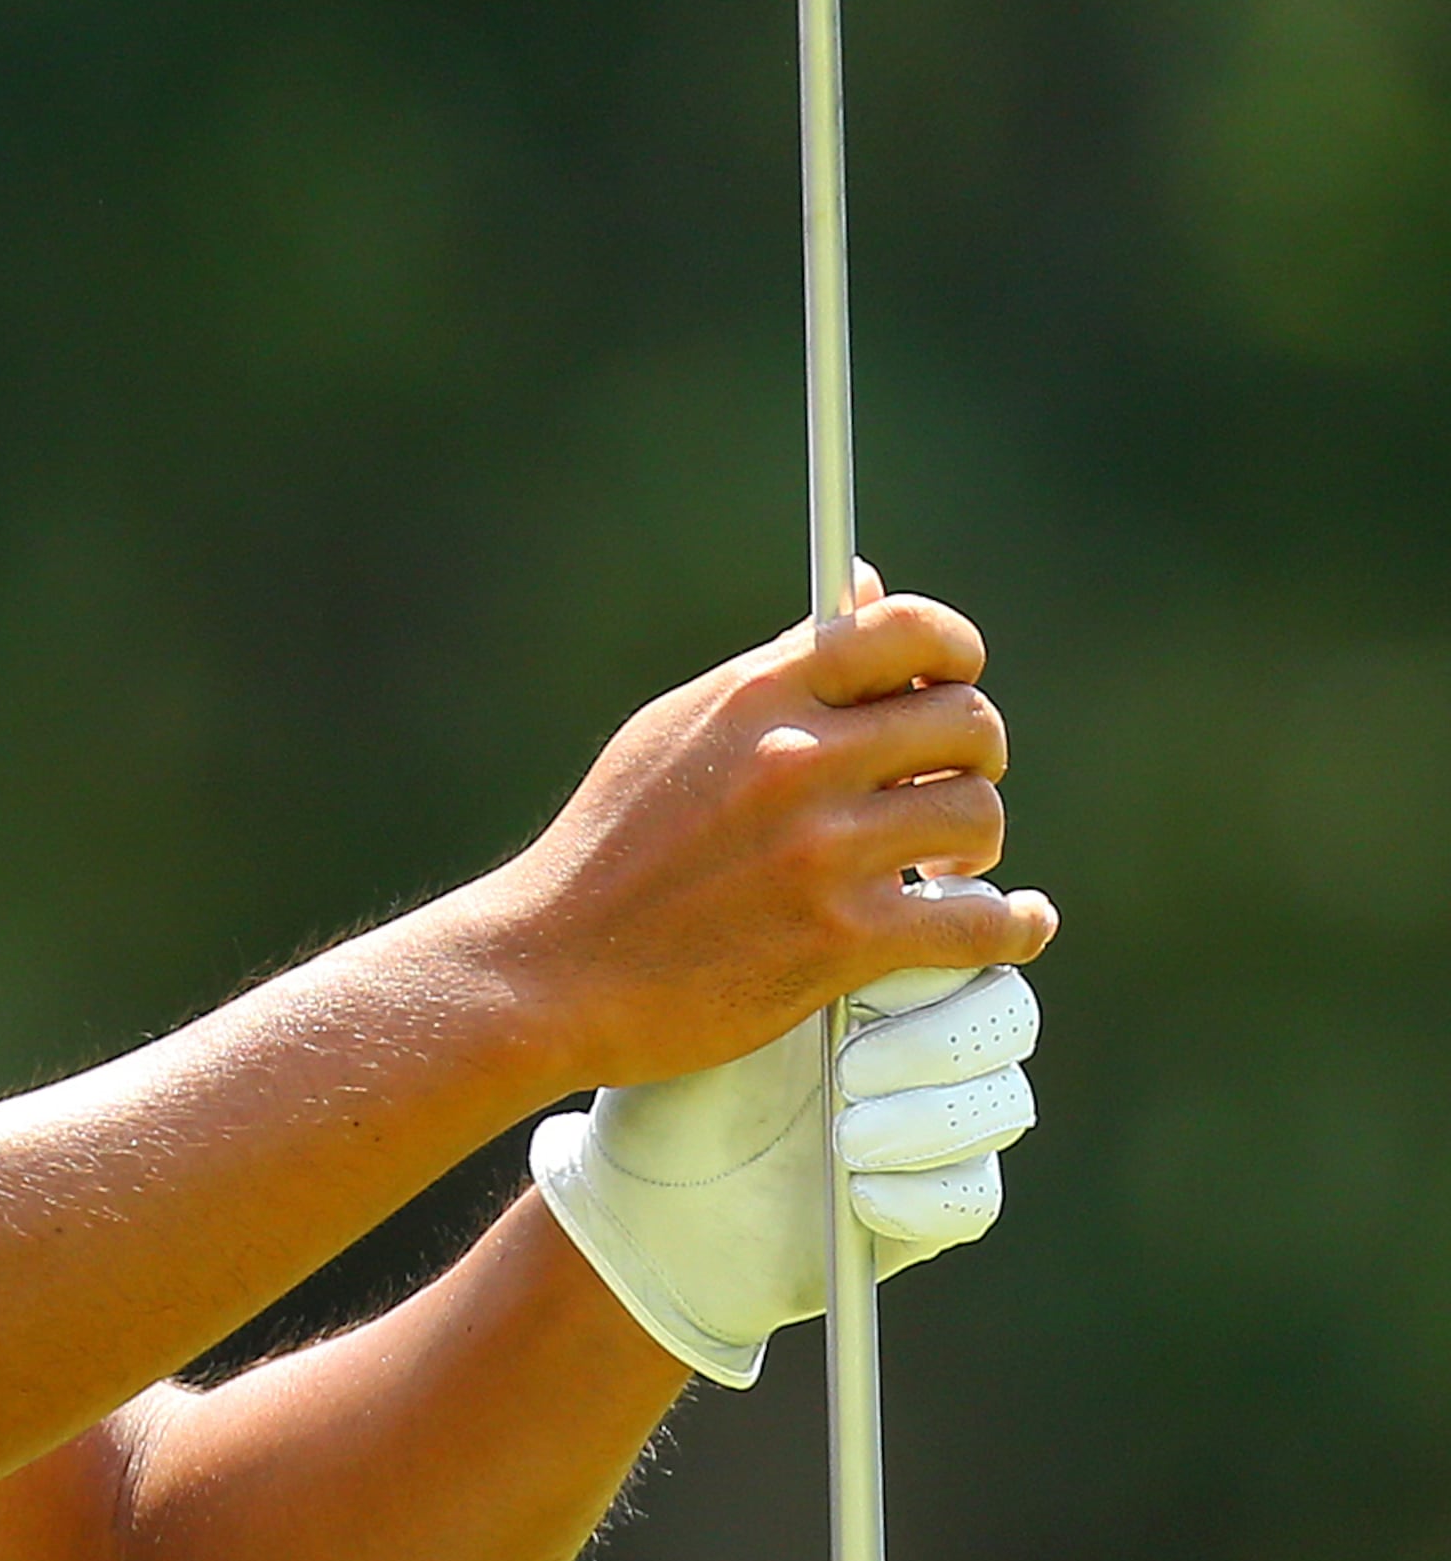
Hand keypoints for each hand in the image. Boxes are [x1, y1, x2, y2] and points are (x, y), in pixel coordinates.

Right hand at [458, 577, 1057, 1094]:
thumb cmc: (607, 851)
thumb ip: (776, 669)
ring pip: (978, 816)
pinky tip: (1011, 922)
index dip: (953, 654)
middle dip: (974, 757)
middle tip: (944, 790)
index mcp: (754, 697)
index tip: (954, 684)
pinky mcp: (838, 940)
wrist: (548, 970)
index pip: (907, 630)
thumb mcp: (673, 734)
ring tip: (945, 865)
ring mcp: (820, 852)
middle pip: (967, 723)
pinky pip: (978, 922)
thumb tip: (866, 590)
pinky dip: (1011, 925)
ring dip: (976, 844)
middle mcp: (795, 761)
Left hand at [529, 902, 1040, 1386]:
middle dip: (935, 1039)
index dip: (950, 935)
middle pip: (1006, 1012)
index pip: (973, 924)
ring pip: (1004, 1104)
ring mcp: (938, 1124)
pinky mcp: (934, 1204)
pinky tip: (858, 1192)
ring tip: (845, 1135)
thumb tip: (867, 882)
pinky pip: (975, 1196)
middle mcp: (924, 1038)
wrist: (635, 1193)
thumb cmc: (666, 1072)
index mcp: (883, 965)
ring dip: (930, 1119)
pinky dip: (922, 1194)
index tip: (873, 964)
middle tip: (847, 1068)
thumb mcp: (714, 987)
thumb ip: (793, 924)